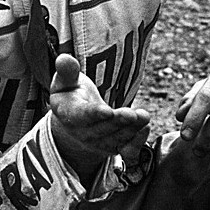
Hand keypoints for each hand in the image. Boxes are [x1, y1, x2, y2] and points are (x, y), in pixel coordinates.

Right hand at [50, 54, 149, 176]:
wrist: (75, 119)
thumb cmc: (71, 94)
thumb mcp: (65, 81)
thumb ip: (67, 71)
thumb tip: (64, 58)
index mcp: (69, 114)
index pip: (81, 116)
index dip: (94, 114)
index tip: (107, 111)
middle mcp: (83, 132)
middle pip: (103, 129)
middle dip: (118, 122)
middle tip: (132, 114)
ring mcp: (99, 142)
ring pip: (117, 139)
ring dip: (132, 129)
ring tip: (143, 116)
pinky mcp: (114, 147)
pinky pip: (126, 151)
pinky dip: (137, 143)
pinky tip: (145, 128)